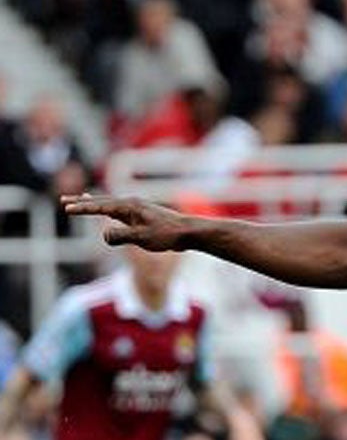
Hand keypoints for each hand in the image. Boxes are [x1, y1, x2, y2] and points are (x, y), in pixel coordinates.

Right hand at [61, 193, 199, 250]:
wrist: (190, 232)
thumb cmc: (168, 235)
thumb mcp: (142, 238)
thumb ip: (121, 236)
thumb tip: (103, 235)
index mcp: (129, 207)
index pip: (100, 207)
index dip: (83, 208)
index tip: (67, 209)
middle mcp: (132, 205)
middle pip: (102, 202)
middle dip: (82, 202)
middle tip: (64, 201)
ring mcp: (138, 209)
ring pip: (110, 205)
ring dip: (94, 204)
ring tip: (80, 201)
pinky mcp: (143, 216)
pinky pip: (120, 211)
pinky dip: (108, 209)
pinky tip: (107, 213)